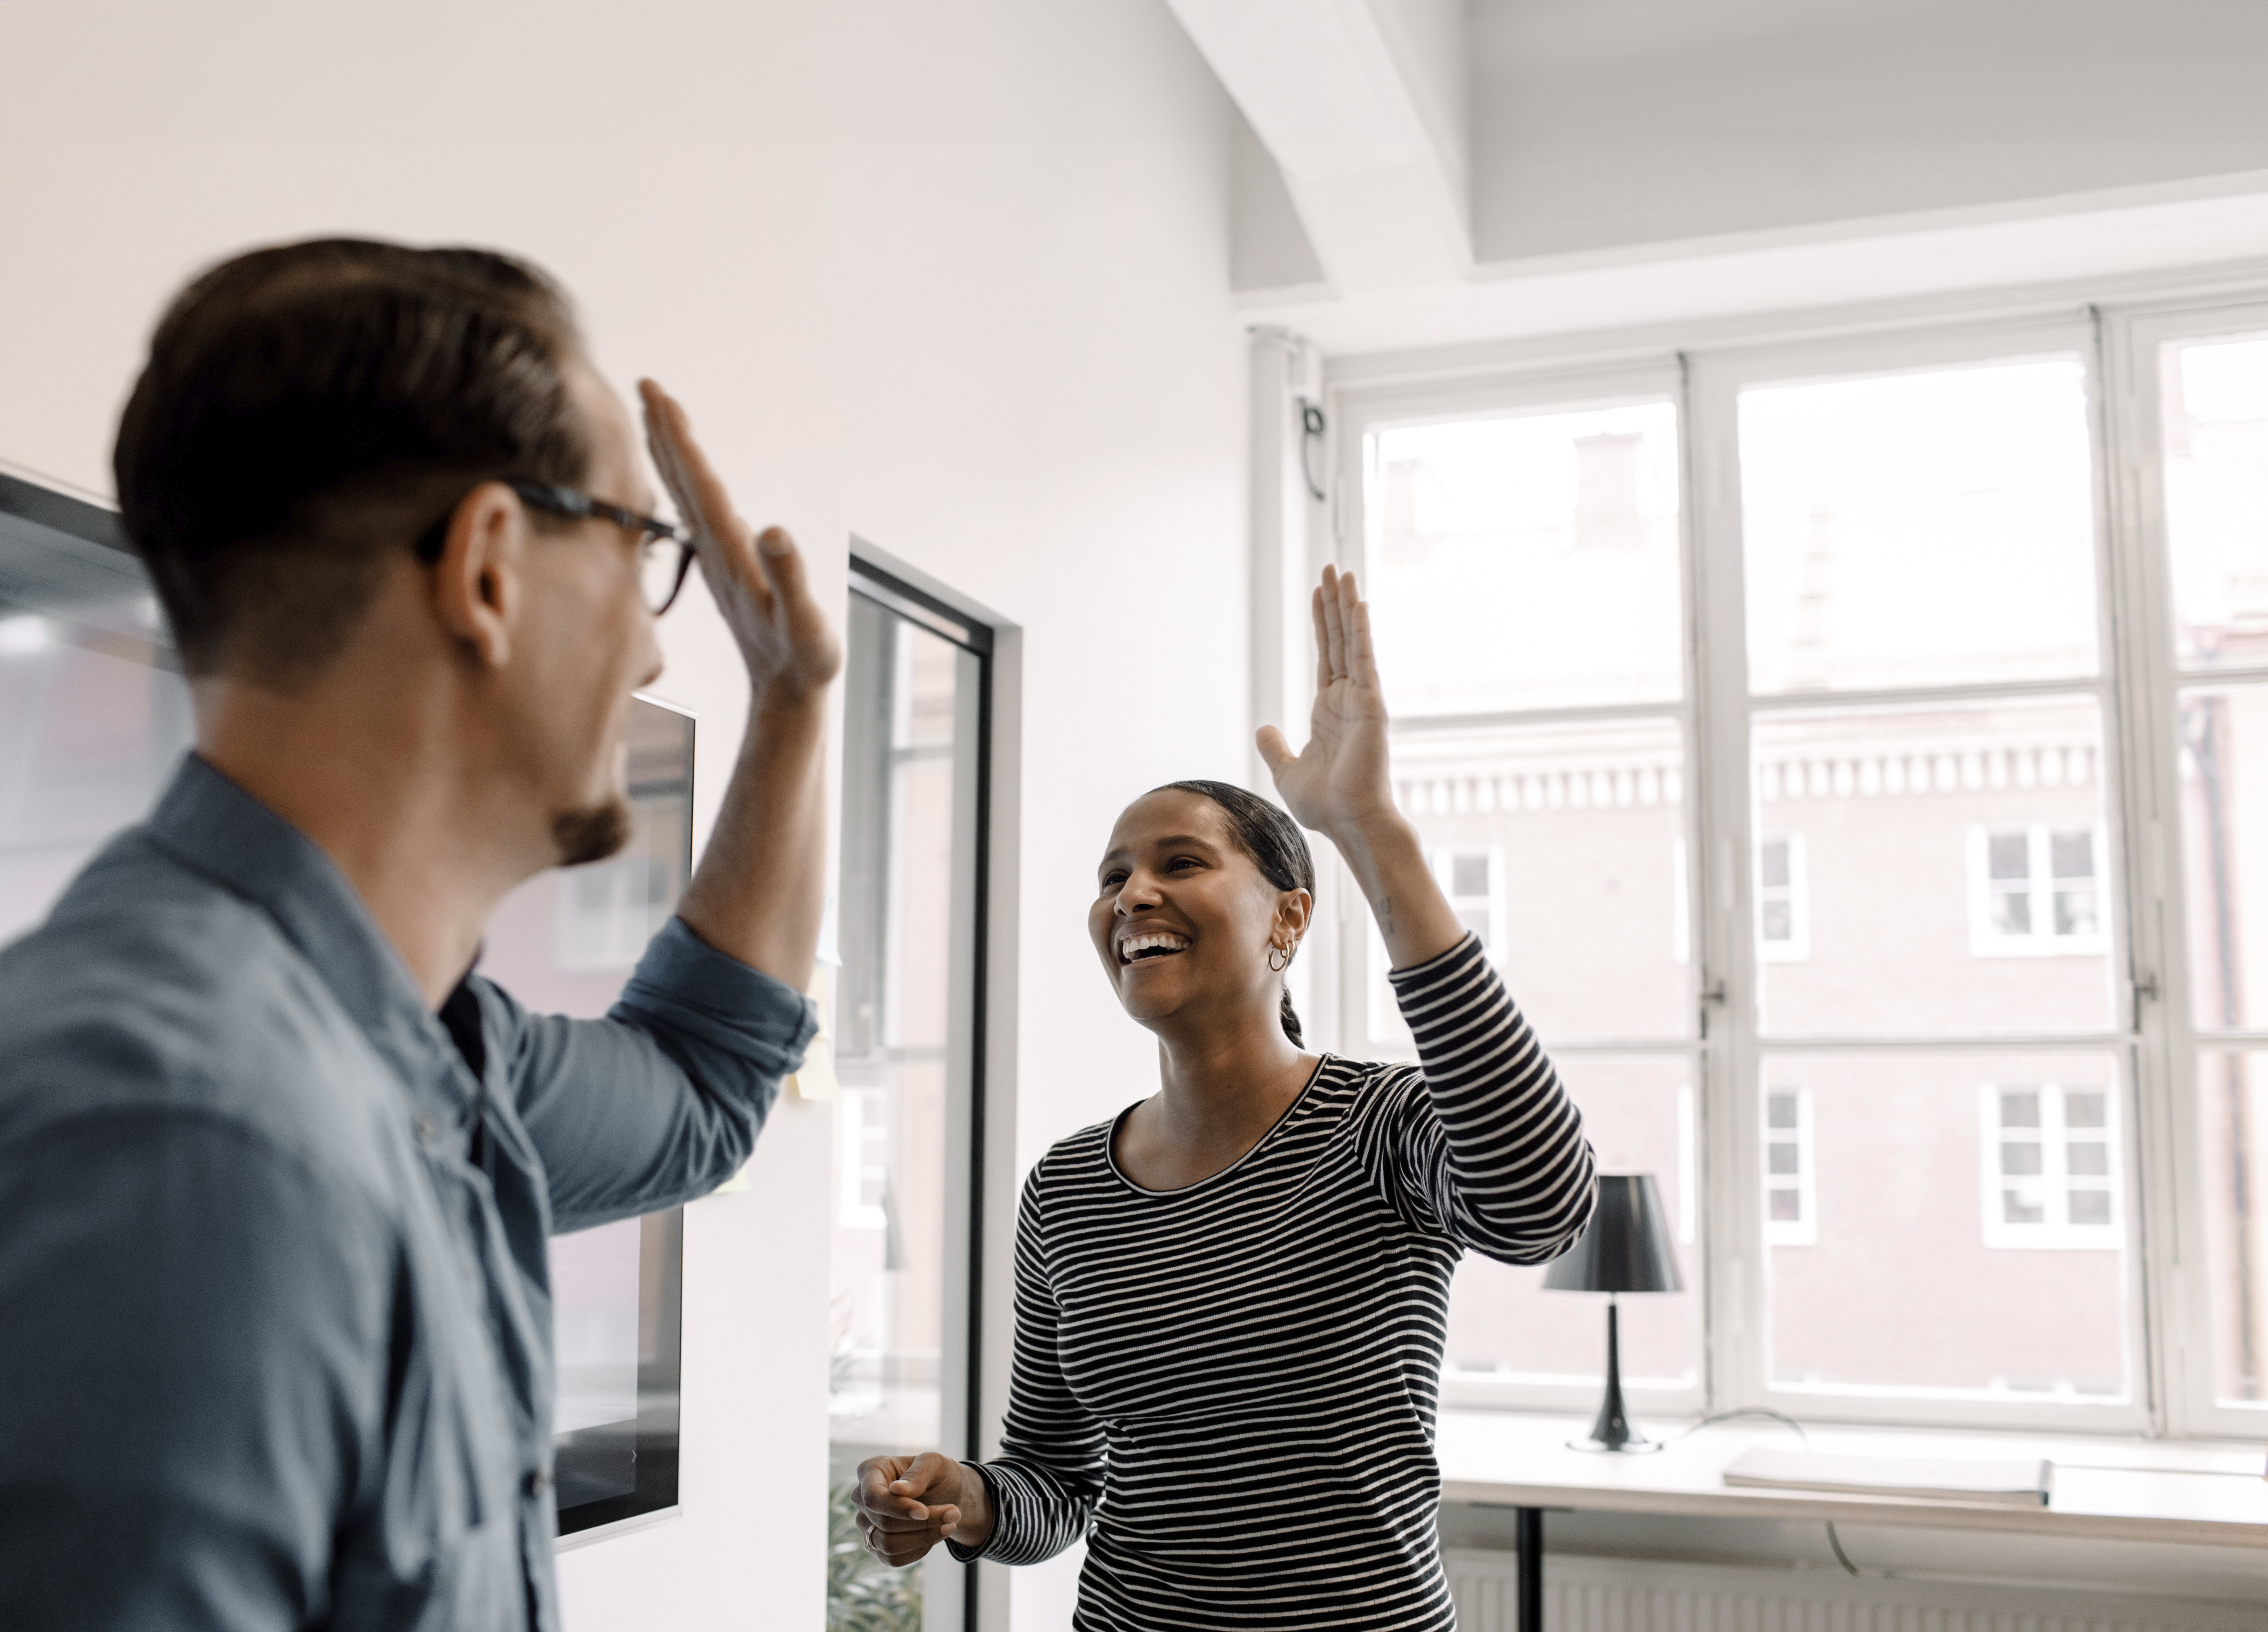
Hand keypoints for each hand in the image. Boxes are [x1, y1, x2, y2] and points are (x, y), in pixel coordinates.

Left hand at [639, 379, 841, 699]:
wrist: (785, 696)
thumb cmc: (802, 661)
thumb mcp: (804, 623)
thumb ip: (788, 576)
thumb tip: (772, 530)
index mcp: (732, 553)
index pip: (699, 483)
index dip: (678, 438)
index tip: (657, 395)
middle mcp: (716, 550)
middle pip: (682, 480)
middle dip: (664, 430)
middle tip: (645, 384)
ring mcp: (717, 558)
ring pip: (685, 494)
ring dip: (670, 452)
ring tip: (658, 414)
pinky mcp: (724, 566)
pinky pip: (696, 511)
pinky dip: (685, 481)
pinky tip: (684, 471)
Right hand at [851, 1452, 990, 1566]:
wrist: (947, 1495)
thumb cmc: (937, 1474)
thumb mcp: (936, 1464)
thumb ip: (918, 1474)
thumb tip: (896, 1490)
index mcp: (870, 1471)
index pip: (873, 1497)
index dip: (897, 1508)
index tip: (925, 1512)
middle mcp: (861, 1499)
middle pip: (883, 1522)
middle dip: (922, 1523)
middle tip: (953, 1513)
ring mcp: (865, 1524)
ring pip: (887, 1544)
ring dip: (923, 1538)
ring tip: (949, 1524)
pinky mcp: (876, 1545)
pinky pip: (893, 1559)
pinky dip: (919, 1550)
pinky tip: (935, 1535)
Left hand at [1256, 565, 1396, 841]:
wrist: (1349, 823)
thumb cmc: (1326, 804)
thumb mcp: (1288, 771)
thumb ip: (1275, 748)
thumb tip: (1263, 729)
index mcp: (1330, 710)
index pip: (1325, 655)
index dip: (1321, 623)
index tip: (1318, 592)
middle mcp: (1348, 699)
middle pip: (1338, 639)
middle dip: (1334, 604)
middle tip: (1331, 567)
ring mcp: (1362, 699)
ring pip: (1352, 641)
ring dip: (1346, 606)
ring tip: (1341, 571)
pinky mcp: (1371, 705)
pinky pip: (1363, 660)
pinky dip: (1360, 631)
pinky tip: (1357, 603)